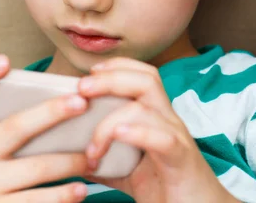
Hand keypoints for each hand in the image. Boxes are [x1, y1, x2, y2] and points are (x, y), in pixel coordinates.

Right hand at [0, 55, 89, 201]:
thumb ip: (1, 128)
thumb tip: (57, 104)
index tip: (4, 59)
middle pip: (16, 128)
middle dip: (51, 113)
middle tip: (81, 102)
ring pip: (36, 168)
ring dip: (70, 162)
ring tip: (93, 157)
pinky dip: (62, 197)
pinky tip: (80, 191)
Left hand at [78, 57, 238, 202]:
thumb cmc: (168, 188)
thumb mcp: (130, 172)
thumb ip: (107, 161)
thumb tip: (72, 159)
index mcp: (158, 119)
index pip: (143, 76)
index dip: (117, 66)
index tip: (88, 74)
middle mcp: (170, 121)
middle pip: (146, 80)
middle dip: (111, 78)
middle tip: (81, 89)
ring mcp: (178, 138)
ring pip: (149, 108)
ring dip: (112, 120)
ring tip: (93, 146)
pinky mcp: (182, 160)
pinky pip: (164, 139)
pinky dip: (139, 134)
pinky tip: (119, 137)